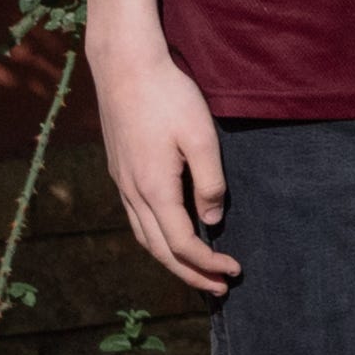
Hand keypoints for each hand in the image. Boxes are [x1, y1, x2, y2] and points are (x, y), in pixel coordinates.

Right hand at [96, 44, 239, 293]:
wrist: (124, 66)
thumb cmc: (168, 96)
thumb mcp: (201, 137)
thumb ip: (209, 182)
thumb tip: (212, 219)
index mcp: (154, 189)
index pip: (182, 244)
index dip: (208, 263)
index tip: (235, 271)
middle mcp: (132, 192)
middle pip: (159, 250)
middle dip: (189, 274)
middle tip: (219, 289)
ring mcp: (121, 182)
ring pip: (143, 236)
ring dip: (170, 259)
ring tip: (197, 271)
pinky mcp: (119, 171)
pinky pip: (136, 218)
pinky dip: (156, 238)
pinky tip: (171, 234)